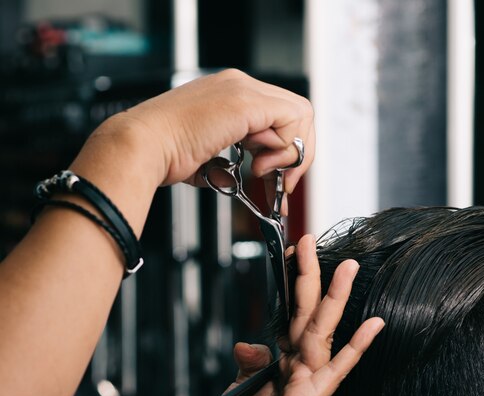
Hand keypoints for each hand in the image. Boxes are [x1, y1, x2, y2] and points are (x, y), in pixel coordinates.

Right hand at [100, 68, 314, 196]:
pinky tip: (259, 164)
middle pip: (296, 113)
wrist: (145, 147)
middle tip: (284, 182)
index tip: (278, 179)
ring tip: (262, 173)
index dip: (287, 150)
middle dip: (297, 154)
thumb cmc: (165, 154)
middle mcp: (239, 86)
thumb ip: (229, 163)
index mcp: (229, 95)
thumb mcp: (207, 158)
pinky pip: (291, 119)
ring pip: (299, 115)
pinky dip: (284, 148)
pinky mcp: (245, 103)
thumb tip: (239, 177)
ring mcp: (242, 90)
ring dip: (290, 153)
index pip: (279, 116)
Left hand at [190, 235, 383, 395]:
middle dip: (312, 277)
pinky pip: (336, 370)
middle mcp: (303, 369)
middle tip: (311, 240)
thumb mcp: (241, 385)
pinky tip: (374, 325)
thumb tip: (249, 342)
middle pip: (310, 315)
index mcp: (288, 363)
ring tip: (347, 267)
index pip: (294, 315)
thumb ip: (252, 360)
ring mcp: (310, 384)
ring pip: (324, 332)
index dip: (294, 285)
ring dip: (335, 299)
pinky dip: (356, 348)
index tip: (292, 252)